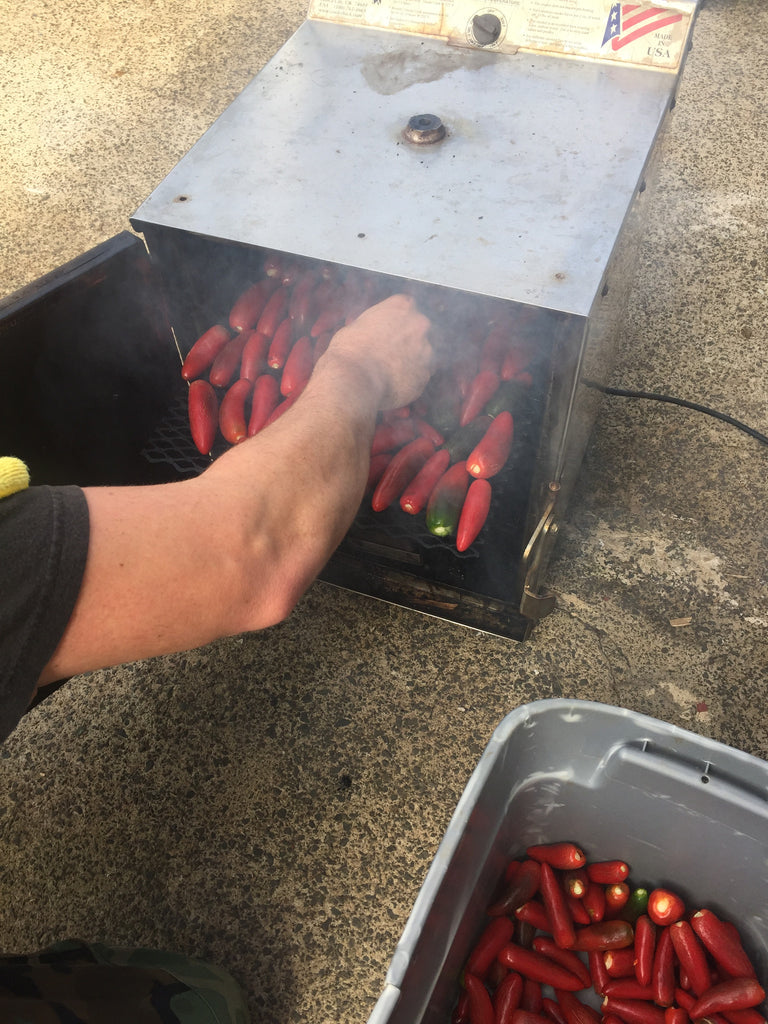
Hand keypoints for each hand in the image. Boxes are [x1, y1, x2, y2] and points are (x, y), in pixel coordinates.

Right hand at [326, 294, 433, 410]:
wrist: (356, 379)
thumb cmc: (349, 350)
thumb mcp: (355, 326)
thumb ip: (372, 325)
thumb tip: (369, 333)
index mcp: (402, 306)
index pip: (407, 306)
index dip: (397, 319)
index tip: (388, 329)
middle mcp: (419, 324)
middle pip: (419, 329)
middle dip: (408, 339)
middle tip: (389, 352)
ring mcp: (426, 350)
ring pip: (423, 354)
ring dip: (411, 360)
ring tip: (389, 371)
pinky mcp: (425, 374)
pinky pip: (419, 376)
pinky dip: (410, 380)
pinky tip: (393, 384)